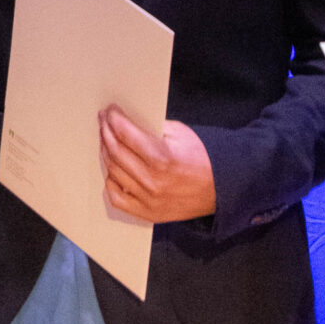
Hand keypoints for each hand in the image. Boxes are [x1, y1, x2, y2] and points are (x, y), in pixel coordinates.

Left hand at [99, 107, 216, 223]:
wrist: (221, 189)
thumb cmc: (202, 158)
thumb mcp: (181, 134)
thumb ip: (152, 127)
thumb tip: (127, 120)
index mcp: (162, 158)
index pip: (125, 134)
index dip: (113, 119)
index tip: (110, 111)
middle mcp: (153, 181)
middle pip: (116, 151)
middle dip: (106, 131)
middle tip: (103, 121)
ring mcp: (149, 199)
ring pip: (113, 172)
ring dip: (106, 152)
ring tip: (106, 140)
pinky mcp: (148, 213)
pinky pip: (117, 198)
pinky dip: (110, 182)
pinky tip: (112, 169)